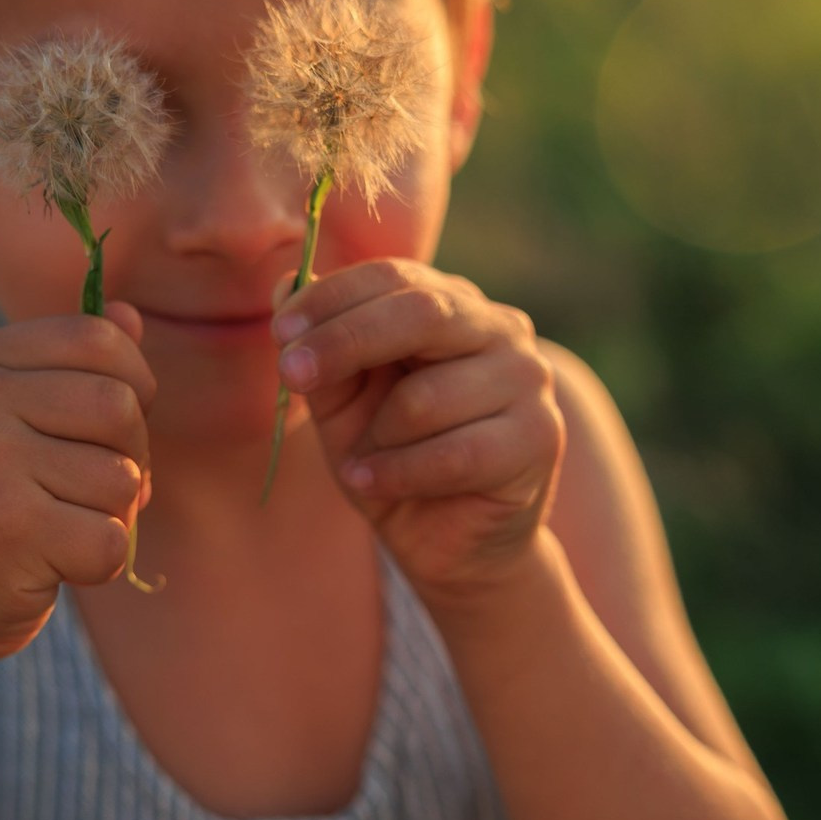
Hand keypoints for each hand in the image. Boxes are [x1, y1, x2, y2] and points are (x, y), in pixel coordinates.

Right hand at [0, 306, 154, 677]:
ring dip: (109, 517)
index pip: (100, 338)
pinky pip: (112, 541)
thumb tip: (128, 314)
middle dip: (129, 458)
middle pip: (120, 404)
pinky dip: (98, 566)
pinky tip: (46, 567)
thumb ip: (75, 370)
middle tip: (87, 494)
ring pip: (121, 479)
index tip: (105, 434)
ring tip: (53, 530)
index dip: (132, 389)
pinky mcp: (4, 529)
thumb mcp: (17, 426)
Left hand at [272, 259, 563, 611]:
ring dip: (376, 439)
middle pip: (420, 313)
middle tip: (292, 373)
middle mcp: (499, 328)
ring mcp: (527, 380)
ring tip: (368, 463)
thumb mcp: (342, 403)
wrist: (448, 542)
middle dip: (346, 341)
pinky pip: (452, 454)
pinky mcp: (540, 438)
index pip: (392, 277)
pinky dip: (397, 474)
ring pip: (426, 398)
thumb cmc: (392, 458)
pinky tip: (375, 482)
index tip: (280, 330)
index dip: (332, 298)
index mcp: (450, 303)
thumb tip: (283, 286)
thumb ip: (320, 350)